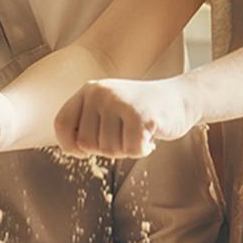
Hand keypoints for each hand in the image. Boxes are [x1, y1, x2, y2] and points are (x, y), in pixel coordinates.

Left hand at [54, 78, 197, 158]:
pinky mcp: (140, 115)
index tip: (83, 152)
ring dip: (126, 149)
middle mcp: (100, 92)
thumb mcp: (108, 108)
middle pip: (86, 143)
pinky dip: (142, 150)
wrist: (181, 98)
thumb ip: (87, 122)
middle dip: (106, 149)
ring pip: (108, 150)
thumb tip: (71, 147)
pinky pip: (131, 150)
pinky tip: (150, 136)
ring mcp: (119, 102)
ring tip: (138, 132)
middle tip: (125, 135)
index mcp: (89, 90)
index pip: (61, 123)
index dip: (69, 145)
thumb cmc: (140, 111)